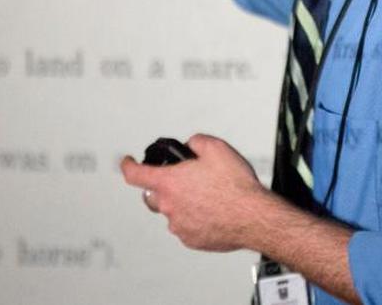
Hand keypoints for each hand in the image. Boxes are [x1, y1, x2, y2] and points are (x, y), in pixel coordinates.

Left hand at [120, 134, 270, 251]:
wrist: (253, 217)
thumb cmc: (236, 186)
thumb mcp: (217, 148)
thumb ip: (196, 142)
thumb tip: (191, 145)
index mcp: (169, 183)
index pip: (134, 174)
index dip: (128, 165)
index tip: (128, 163)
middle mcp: (169, 206)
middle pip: (152, 195)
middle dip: (163, 187)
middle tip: (186, 182)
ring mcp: (179, 226)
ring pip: (172, 212)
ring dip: (183, 204)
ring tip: (209, 198)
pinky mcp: (191, 240)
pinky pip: (186, 227)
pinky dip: (194, 219)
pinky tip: (214, 212)